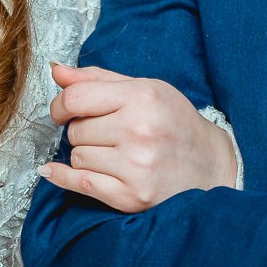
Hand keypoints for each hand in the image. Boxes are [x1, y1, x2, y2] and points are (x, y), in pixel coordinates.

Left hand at [37, 62, 237, 212]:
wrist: (209, 163)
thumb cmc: (173, 121)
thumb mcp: (143, 89)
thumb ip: (97, 79)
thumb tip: (56, 71)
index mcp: (141, 97)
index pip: (76, 98)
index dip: (60, 105)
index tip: (62, 111)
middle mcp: (139, 131)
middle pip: (75, 131)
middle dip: (83, 131)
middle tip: (106, 133)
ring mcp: (136, 166)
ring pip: (78, 157)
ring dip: (86, 155)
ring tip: (112, 152)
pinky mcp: (132, 196)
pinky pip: (81, 184)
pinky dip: (65, 177)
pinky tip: (56, 171)